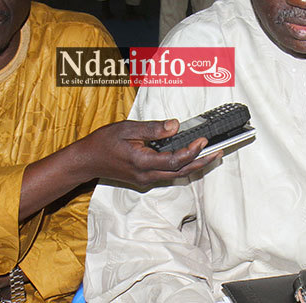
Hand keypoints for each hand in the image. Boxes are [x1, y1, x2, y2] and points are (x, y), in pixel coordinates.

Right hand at [76, 119, 220, 186]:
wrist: (87, 161)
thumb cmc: (103, 143)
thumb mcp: (127, 129)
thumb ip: (153, 129)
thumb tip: (175, 126)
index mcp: (142, 162)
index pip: (175, 160)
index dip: (192, 150)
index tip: (203, 140)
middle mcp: (146, 176)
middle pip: (181, 171)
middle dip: (202, 162)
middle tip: (218, 152)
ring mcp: (145, 180)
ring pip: (176, 174)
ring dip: (194, 165)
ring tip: (210, 155)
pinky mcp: (144, 179)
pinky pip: (168, 174)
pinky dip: (181, 166)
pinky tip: (189, 157)